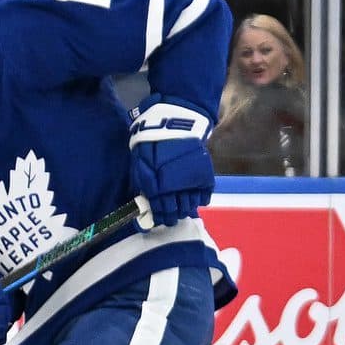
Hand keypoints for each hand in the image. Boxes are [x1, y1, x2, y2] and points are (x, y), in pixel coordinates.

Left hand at [127, 93, 214, 226]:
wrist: (174, 124)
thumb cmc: (151, 143)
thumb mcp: (139, 164)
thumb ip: (142, 183)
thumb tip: (143, 199)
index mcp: (155, 189)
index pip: (159, 210)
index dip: (160, 217)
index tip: (160, 220)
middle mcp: (173, 190)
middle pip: (176, 210)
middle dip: (173, 216)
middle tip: (173, 219)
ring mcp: (190, 183)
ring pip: (190, 204)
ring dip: (187, 209)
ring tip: (185, 211)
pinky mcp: (203, 175)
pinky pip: (205, 193)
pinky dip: (202, 198)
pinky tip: (199, 200)